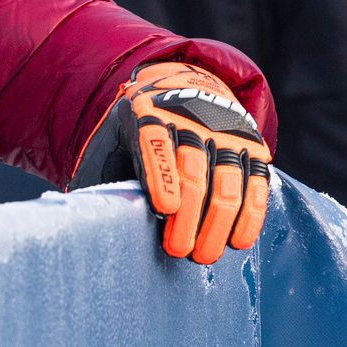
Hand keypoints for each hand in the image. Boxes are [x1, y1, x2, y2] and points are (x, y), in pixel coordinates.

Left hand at [73, 63, 270, 263]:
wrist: (180, 90)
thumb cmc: (137, 134)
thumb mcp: (114, 140)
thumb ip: (105, 171)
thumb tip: (91, 215)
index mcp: (147, 113)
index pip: (156, 143)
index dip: (163, 176)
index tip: (165, 208)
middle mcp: (191, 118)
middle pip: (193, 167)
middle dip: (188, 214)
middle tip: (179, 250)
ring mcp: (225, 130)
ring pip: (227, 179)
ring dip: (217, 222)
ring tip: (204, 256)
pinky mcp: (251, 144)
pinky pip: (256, 182)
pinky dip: (249, 214)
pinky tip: (237, 241)